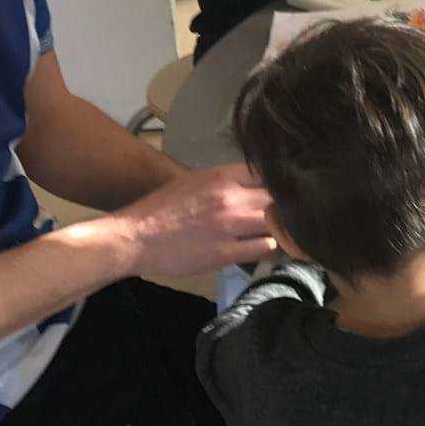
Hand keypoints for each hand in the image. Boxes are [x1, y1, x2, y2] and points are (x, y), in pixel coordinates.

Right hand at [115, 165, 275, 276]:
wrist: (135, 238)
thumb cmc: (162, 208)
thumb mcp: (194, 181)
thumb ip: (226, 180)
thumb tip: (255, 182)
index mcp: (221, 176)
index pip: (267, 172)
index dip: (280, 182)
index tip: (286, 190)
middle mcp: (230, 198)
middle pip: (277, 197)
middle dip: (284, 205)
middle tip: (290, 213)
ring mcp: (229, 226)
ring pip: (277, 223)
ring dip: (282, 228)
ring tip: (283, 232)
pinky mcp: (226, 252)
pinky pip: (265, 248)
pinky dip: (270, 247)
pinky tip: (266, 247)